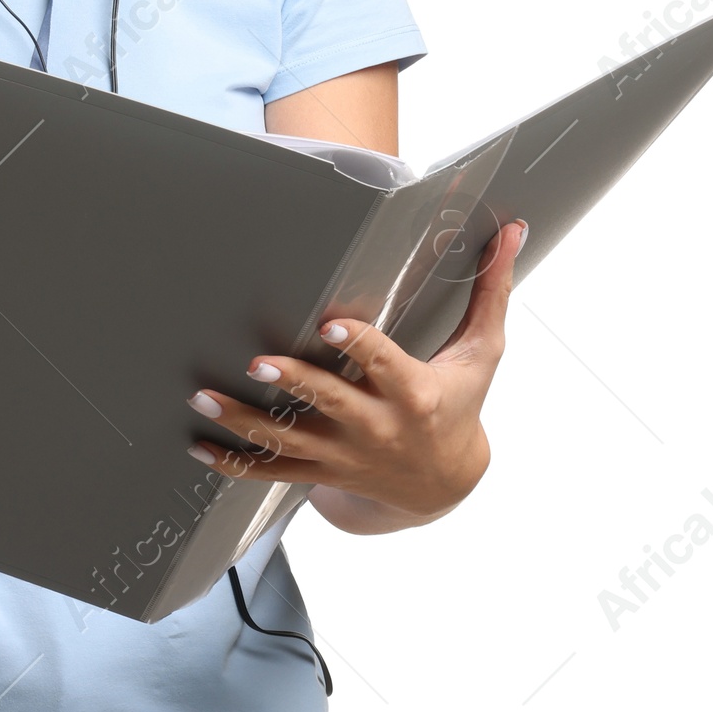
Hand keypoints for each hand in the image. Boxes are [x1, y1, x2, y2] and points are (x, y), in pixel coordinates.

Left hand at [183, 220, 525, 522]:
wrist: (442, 482)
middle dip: (292, 384)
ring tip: (204, 399)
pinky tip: (198, 444)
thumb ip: (492, 290)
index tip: (330, 326)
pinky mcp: (319, 469)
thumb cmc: (459, 402)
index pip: (384, 366)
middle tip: (256, 362)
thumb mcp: (482, 352)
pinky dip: (232, 461)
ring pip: (287, 441)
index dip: (359, 347)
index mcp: (414, 394)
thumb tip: (514, 228)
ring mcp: (343, 453)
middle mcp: (375, 427)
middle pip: (328, 403)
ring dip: (242, 422)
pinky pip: (270, 471)